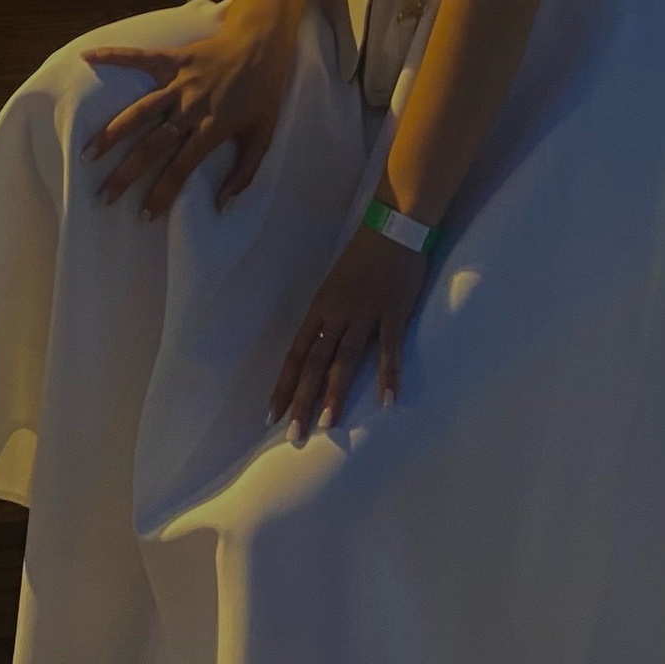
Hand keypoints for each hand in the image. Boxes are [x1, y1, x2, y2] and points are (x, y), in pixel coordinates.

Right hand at [80, 21, 292, 218]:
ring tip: (88, 153)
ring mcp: (180, 81)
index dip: (162, 194)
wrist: (264, 45)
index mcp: (213, 128)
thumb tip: (222, 207)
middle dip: (127, 173)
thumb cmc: (264, 93)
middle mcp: (192, 106)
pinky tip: (87, 57)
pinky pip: (140, 58)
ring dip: (113, 132)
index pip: (181, 168)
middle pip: (154, 145)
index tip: (143, 216)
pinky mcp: (174, 58)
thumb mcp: (263, 137)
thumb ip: (243, 174)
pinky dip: (113, 55)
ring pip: (141, 110)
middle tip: (104, 196)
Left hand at [268, 223, 429, 438]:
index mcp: (320, 309)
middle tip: (293, 436)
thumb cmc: (364, 257)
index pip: (295, 354)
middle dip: (301, 401)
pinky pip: (390, 349)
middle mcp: (336, 314)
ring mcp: (365, 314)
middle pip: (314, 363)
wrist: (393, 227)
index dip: (283, 385)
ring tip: (327, 425)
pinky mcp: (393, 312)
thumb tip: (319, 350)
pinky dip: (388, 376)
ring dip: (335, 394)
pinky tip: (387, 401)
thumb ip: (329, 318)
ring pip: (345, 360)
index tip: (271, 415)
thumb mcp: (336, 286)